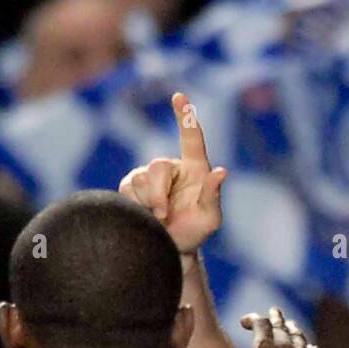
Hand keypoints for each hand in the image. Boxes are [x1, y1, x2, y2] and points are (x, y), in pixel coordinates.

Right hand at [118, 92, 226, 254]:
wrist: (172, 249)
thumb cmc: (195, 232)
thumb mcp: (209, 219)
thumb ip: (213, 195)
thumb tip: (222, 171)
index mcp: (196, 168)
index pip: (192, 138)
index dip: (185, 117)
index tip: (179, 96)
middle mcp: (172, 167)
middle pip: (157, 167)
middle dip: (159, 195)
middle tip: (164, 216)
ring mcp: (150, 174)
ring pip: (140, 179)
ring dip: (149, 204)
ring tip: (159, 219)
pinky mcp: (132, 185)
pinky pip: (127, 189)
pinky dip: (136, 205)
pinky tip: (145, 215)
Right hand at [194, 308, 331, 347]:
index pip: (259, 323)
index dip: (252, 318)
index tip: (245, 321)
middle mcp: (285, 346)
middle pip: (280, 325)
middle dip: (274, 317)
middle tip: (272, 311)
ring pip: (298, 335)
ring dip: (292, 327)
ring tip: (289, 324)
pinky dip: (308, 346)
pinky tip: (309, 347)